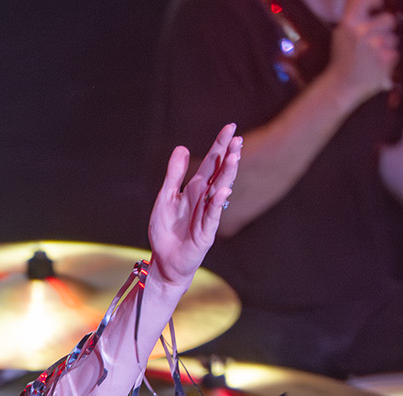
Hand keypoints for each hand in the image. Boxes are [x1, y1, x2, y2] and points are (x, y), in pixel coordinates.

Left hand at [148, 126, 242, 292]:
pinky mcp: (205, 233)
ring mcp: (207, 215)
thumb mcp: (166, 197)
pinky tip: (222, 189)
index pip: (211, 163)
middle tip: (238, 138)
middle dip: (228, 156)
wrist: (164, 261)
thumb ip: (174, 174)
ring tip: (234, 157)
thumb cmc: (166, 231)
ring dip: (227, 174)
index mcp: (195, 189)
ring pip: (219, 191)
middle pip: (219, 173)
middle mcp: (204, 199)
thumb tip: (182, 148)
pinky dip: (217, 203)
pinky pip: (212, 216)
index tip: (230, 128)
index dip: (220, 146)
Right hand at [327, 0, 398, 108]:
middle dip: (385, 29)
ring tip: (372, 58)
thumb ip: (357, 13)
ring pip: (394, 38)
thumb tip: (378, 1)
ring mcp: (376, 45)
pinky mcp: (386, 60)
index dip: (377, 2)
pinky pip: (396, 54)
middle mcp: (363, 31)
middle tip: (373, 41)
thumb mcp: (343, 31)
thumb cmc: (343, 58)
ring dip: (386, 47)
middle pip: (390, 19)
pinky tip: (376, 67)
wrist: (341, 88)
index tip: (378, 7)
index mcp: (350, 22)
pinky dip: (388, 61)